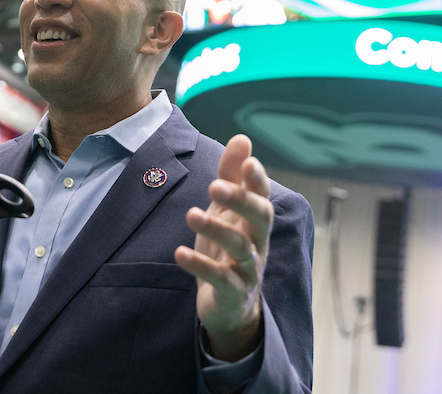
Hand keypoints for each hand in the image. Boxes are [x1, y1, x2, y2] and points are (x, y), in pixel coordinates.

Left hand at [174, 134, 273, 360]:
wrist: (230, 304)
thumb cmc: (228, 247)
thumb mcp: (226, 210)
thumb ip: (232, 175)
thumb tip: (242, 137)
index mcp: (256, 220)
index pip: (262, 195)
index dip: (257, 180)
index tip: (248, 162)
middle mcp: (259, 241)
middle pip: (259, 218)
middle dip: (240, 201)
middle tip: (214, 186)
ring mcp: (249, 268)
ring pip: (241, 247)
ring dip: (216, 229)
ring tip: (191, 214)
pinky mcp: (234, 291)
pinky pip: (221, 279)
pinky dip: (201, 266)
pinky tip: (179, 253)